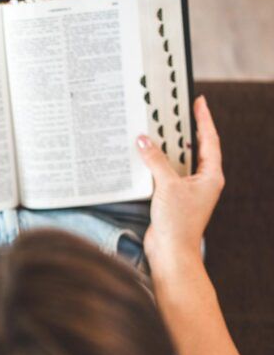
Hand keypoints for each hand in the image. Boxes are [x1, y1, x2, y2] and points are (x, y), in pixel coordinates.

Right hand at [137, 96, 224, 269]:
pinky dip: (156, 164)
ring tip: (156, 130)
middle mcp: (202, 181)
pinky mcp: (172, 198)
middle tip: (176, 112)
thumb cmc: (178, 222)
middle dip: (185, 131)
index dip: (204, 119)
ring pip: (178, 161)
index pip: (209, 140)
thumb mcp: (167, 185)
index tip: (199, 102)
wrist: (170, 252)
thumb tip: (143, 140)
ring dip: (167, 148)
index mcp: (211, 176)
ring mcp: (187, 190)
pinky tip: (145, 157)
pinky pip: (165, 174)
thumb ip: (155, 160)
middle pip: (195, 149)